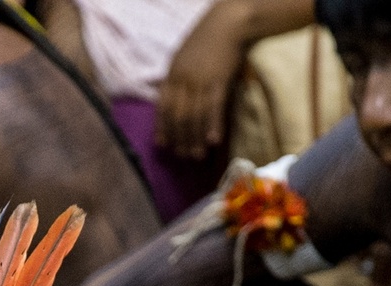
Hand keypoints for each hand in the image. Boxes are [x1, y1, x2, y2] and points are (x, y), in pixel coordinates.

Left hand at [158, 1, 250, 159]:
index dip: (163, 127)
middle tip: (183, 156)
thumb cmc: (206, 40)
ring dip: (195, 138)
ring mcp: (201, 80)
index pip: (163, 107)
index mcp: (172, 74)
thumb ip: (176, 79)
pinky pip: (214, 107)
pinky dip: (212, 125)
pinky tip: (213, 140)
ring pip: (195, 116)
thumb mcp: (182, 58)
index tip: (163, 144)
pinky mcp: (219, 80)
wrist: (227, 23)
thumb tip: (170, 101)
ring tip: (197, 155)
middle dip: (179, 139)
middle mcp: (183, 80)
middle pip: (178, 116)